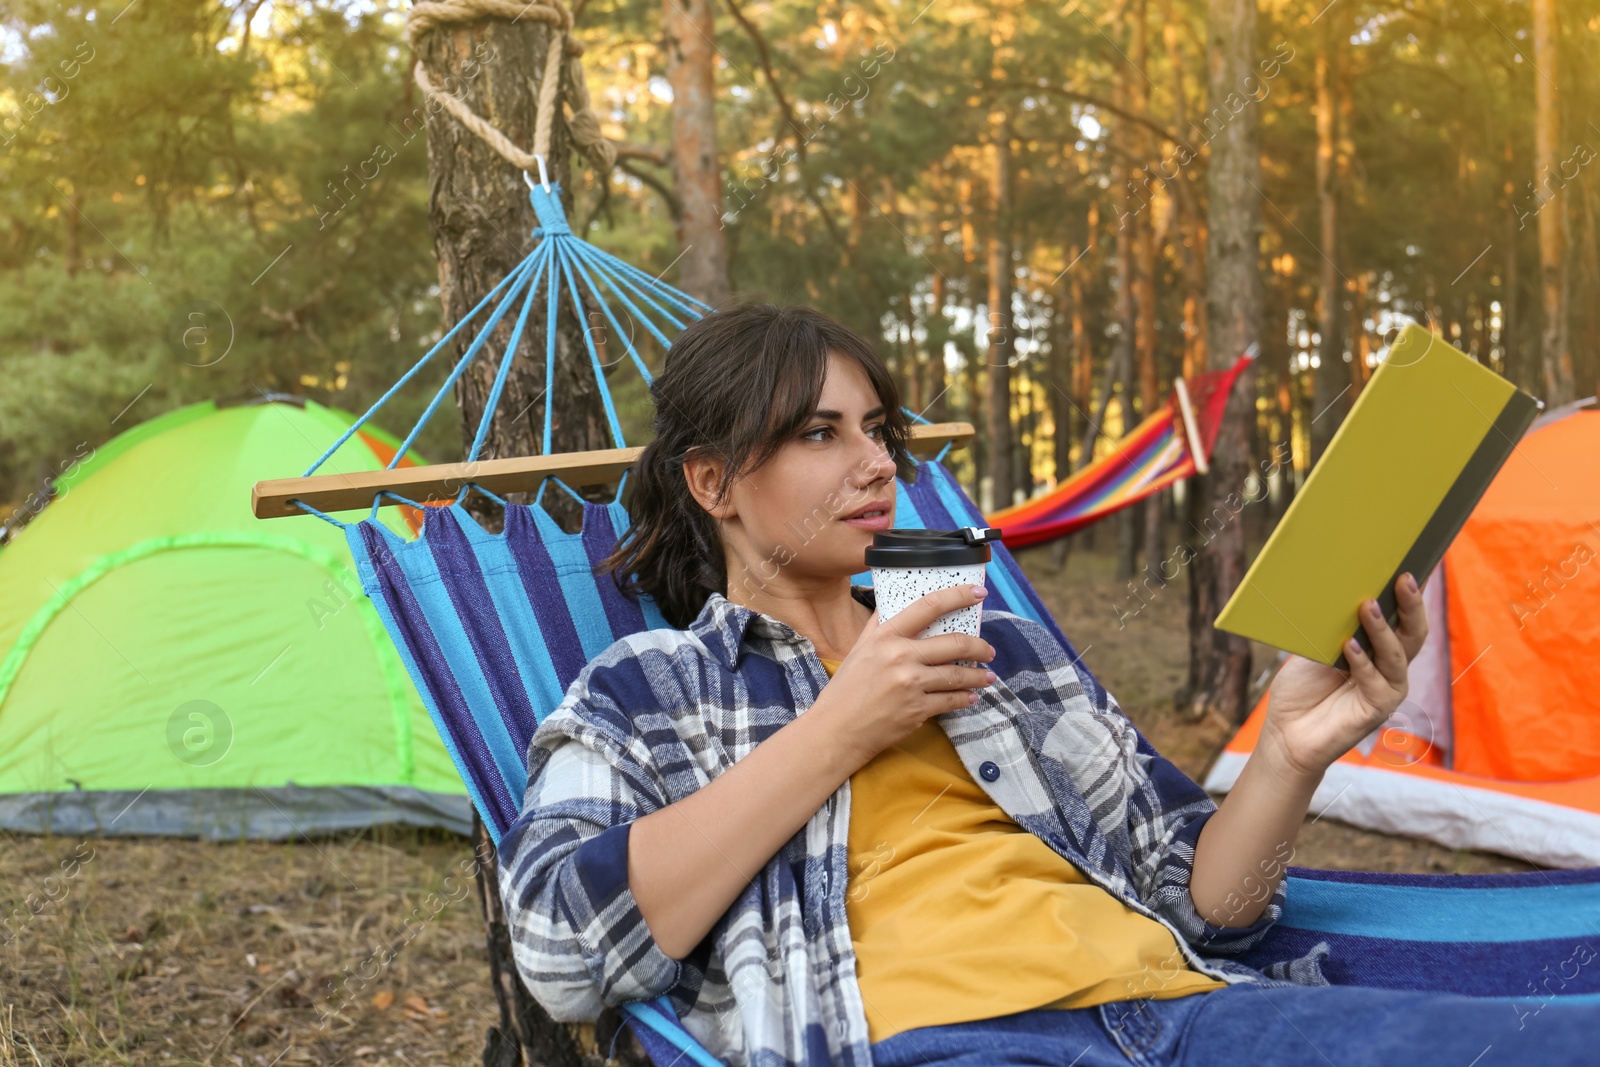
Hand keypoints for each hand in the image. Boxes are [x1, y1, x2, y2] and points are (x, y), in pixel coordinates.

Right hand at [817, 583, 996, 769]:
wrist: (836, 730)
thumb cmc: (845, 689)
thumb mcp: (859, 649)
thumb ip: (879, 625)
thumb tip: (892, 600)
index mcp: (885, 637)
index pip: (928, 607)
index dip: (958, 596)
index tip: (978, 593)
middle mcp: (900, 657)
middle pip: (954, 643)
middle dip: (979, 646)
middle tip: (988, 649)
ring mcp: (911, 685)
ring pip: (958, 675)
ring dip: (979, 676)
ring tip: (987, 676)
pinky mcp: (917, 711)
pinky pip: (952, 701)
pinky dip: (966, 698)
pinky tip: (971, 696)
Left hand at [1260, 572, 1429, 779]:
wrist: (1287, 734)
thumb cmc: (1301, 690)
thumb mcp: (1314, 650)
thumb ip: (1331, 628)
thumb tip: (1337, 590)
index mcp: (1379, 649)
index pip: (1403, 618)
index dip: (1410, 595)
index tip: (1410, 564)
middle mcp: (1390, 667)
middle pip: (1412, 632)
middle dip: (1411, 604)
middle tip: (1403, 577)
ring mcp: (1387, 688)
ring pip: (1396, 655)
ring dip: (1383, 629)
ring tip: (1368, 605)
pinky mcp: (1377, 709)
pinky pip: (1375, 682)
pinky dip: (1362, 662)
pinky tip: (1348, 646)